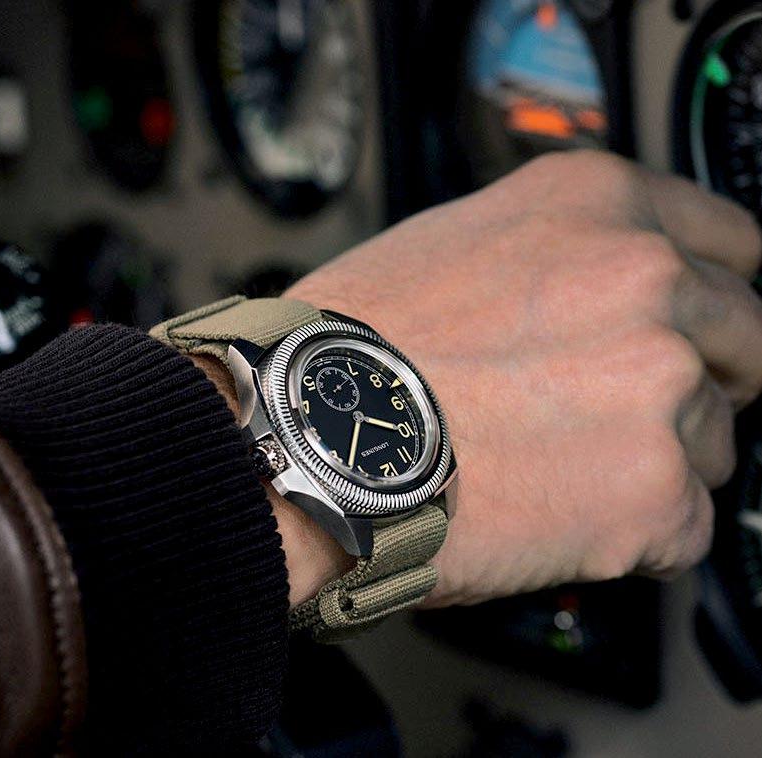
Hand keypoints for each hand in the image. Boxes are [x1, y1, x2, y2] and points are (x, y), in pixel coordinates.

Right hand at [287, 151, 761, 606]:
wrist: (299, 438)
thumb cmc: (344, 349)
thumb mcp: (453, 241)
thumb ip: (557, 253)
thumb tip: (598, 288)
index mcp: (598, 205)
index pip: (734, 245)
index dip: (709, 296)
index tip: (696, 327)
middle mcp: (648, 281)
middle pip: (744, 342)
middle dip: (691, 382)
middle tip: (607, 415)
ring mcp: (660, 387)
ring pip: (712, 442)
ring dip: (647, 463)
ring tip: (543, 470)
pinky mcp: (655, 494)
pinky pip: (683, 527)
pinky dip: (628, 536)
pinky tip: (546, 514)